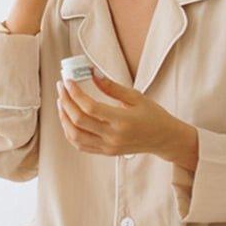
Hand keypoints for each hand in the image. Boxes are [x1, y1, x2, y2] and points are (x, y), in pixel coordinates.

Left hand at [56, 69, 197, 167]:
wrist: (164, 139)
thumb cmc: (153, 116)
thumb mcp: (136, 97)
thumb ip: (112, 87)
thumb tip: (92, 73)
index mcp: (122, 121)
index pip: (90, 107)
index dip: (75, 93)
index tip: (68, 81)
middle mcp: (113, 136)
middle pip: (78, 121)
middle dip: (65, 101)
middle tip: (61, 87)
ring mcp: (108, 147)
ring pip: (75, 135)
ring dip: (64, 117)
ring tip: (62, 101)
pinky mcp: (106, 152)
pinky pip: (80, 145)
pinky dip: (70, 132)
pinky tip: (68, 118)